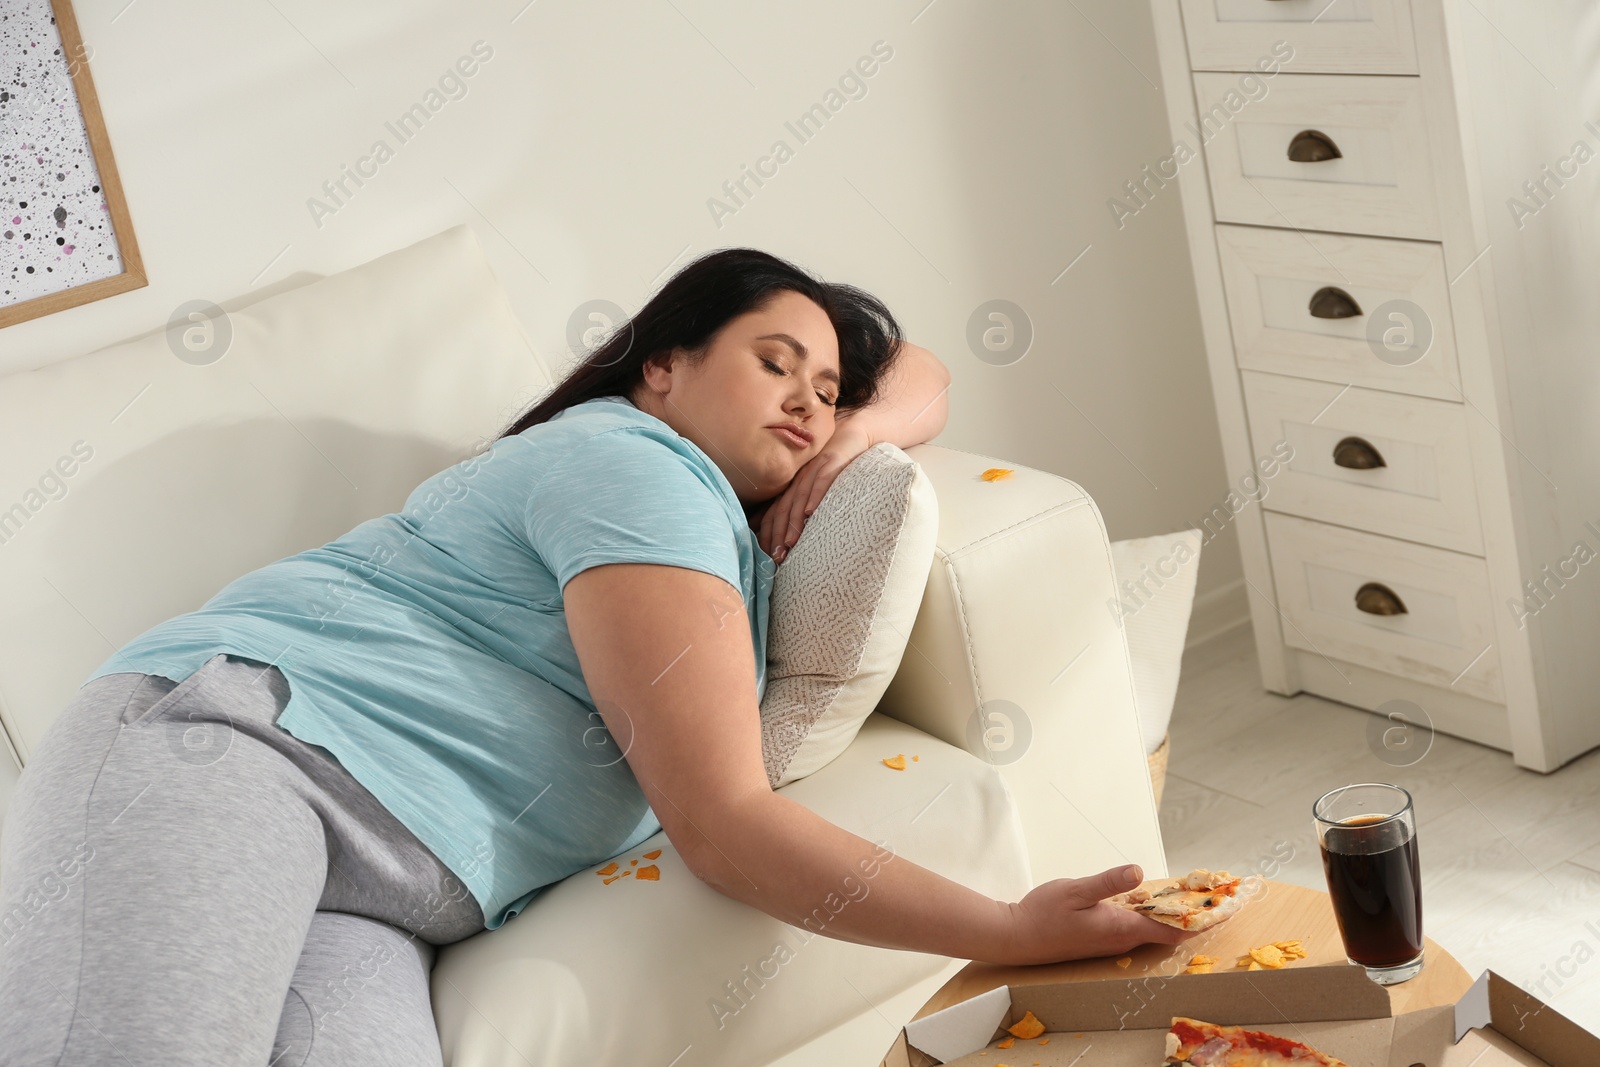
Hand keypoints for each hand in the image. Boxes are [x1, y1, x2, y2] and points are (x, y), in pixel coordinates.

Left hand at [756, 420, 874, 561]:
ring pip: (798, 499)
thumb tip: (786, 532)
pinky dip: (814, 496)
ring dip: (793, 522)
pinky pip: (821, 481)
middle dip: (778, 535)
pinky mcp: (831, 463)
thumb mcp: (814, 487)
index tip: (767, 558)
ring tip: (790, 543)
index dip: (768, 535)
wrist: (851, 436)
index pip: (773, 513)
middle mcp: (798, 480)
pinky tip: (811, 512)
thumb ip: (800, 505)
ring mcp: (813, 471)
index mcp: (792, 488)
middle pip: (782, 509)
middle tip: (777, 557)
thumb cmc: (834, 467)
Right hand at [997, 864, 1197, 965]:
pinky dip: (1148, 917)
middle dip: (1187, 916)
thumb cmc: (1043, 913)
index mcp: (1120, 927)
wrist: (1016, 937)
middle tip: (1212, 898)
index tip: (1222, 913)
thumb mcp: (1075, 890)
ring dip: (1167, 916)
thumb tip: (1139, 872)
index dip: (1197, 923)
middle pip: (1164, 931)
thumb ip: (1107, 882)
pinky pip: (1133, 929)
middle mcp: (1120, 939)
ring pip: (1148, 929)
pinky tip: (1146, 902)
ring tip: (1188, 898)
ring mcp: (1110, 942)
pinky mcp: (1099, 940)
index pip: (1170, 931)